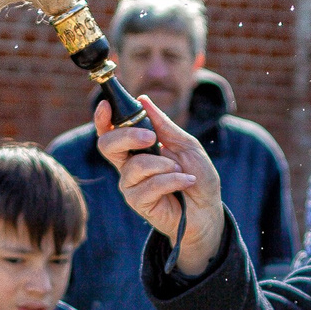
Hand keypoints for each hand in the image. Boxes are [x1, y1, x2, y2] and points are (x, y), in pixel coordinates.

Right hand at [97, 96, 226, 275]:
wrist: (208, 209)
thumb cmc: (197, 175)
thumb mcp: (185, 144)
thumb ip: (163, 125)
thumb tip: (143, 100)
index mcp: (136, 148)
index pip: (110, 131)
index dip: (102, 118)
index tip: (106, 104)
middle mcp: (128, 166)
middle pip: (107, 145)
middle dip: (128, 136)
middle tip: (151, 138)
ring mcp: (131, 185)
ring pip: (135, 166)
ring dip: (164, 165)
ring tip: (181, 170)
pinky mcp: (138, 202)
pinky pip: (150, 185)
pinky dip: (172, 180)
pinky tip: (186, 182)